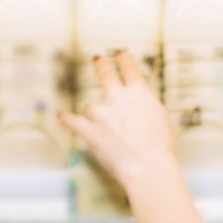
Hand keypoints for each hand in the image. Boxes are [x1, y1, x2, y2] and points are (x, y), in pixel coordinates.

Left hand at [62, 49, 202, 222]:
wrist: (148, 167)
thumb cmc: (161, 148)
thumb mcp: (161, 118)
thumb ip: (147, 107)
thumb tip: (140, 105)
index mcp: (139, 93)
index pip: (129, 67)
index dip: (123, 59)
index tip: (120, 55)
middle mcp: (117, 97)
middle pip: (105, 73)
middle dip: (101, 64)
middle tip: (98, 59)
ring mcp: (100, 113)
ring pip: (92, 107)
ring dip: (95, 113)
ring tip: (96, 117)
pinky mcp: (88, 130)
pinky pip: (73, 121)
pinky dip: (67, 119)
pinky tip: (61, 116)